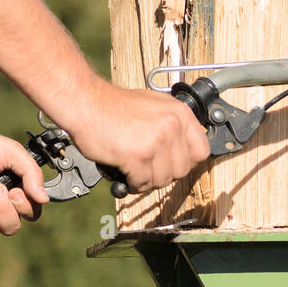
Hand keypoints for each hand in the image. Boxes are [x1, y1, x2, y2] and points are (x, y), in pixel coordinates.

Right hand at [67, 82, 209, 194]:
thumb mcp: (154, 106)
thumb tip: (184, 151)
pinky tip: (124, 171)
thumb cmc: (114, 106)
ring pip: (162, 180)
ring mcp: (156, 141)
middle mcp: (172, 126)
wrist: (86, 103)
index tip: (173, 163)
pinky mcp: (138, 156)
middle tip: (147, 166)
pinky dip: (132, 182)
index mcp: (180, 113)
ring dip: (146, 179)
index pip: (201, 152)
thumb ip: (173, 126)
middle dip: (163, 173)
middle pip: (181, 170)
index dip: (186, 162)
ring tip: (134, 167)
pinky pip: (143, 183)